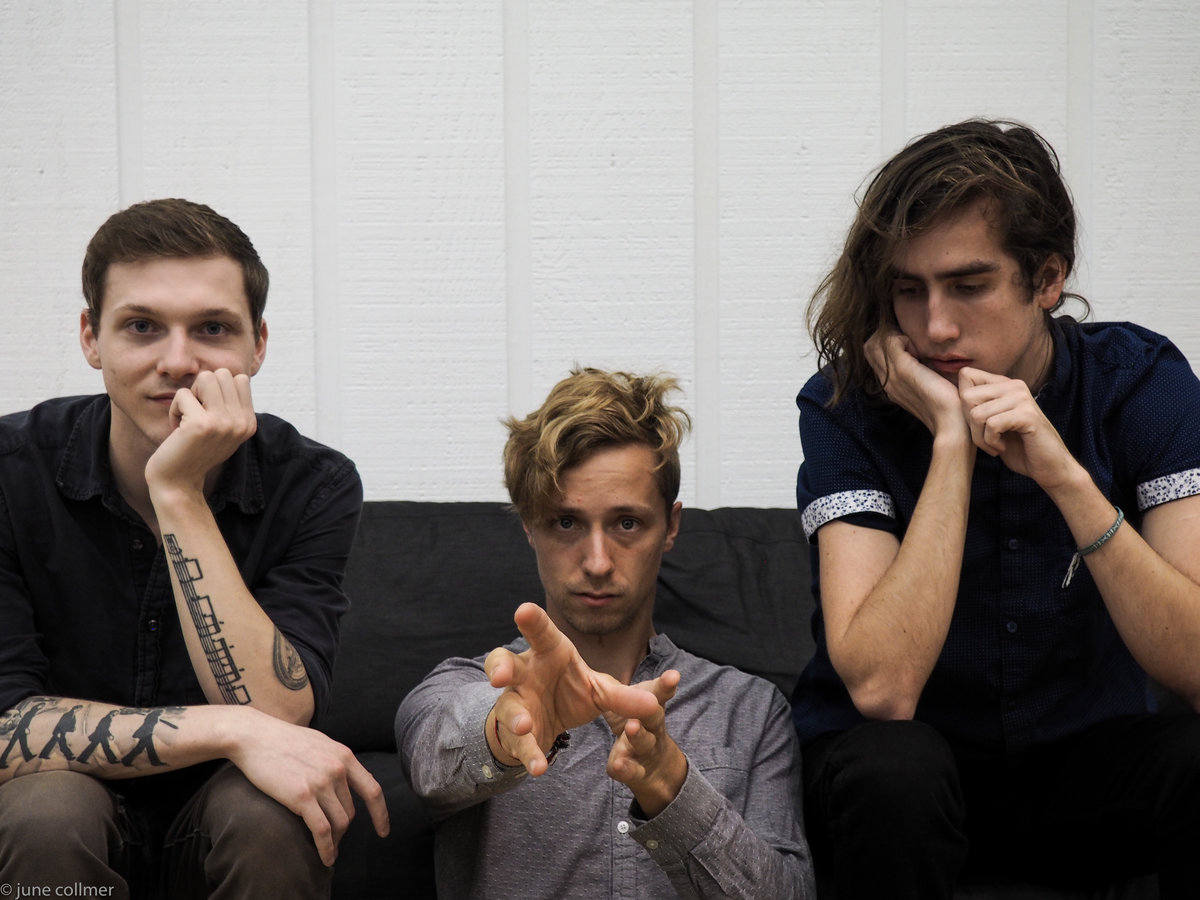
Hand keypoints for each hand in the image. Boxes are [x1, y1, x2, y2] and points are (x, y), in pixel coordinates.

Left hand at [146, 369, 256, 493]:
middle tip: (196, 414)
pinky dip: (174, 409)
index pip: (239, 378)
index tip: (208, 412)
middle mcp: (242, 422)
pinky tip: (177, 430)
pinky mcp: (202, 424)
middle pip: (222, 373)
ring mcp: (224, 423)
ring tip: (188, 418)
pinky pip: (183, 394)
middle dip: (203, 389)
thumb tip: (229, 374)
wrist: (178, 483)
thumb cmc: (194, 451)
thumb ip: (231, 405)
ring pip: (205, 378)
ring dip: (190, 396)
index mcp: (249, 422)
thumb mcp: (222, 428)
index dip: (217, 389)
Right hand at [226, 710, 389, 866]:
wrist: (255, 736)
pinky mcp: (302, 796)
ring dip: (336, 841)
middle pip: (350, 811)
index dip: (380, 813)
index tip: (383, 830)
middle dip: (343, 829)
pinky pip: (322, 830)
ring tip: (329, 850)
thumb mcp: (319, 743)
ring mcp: (321, 782)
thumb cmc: (283, 740)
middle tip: (334, 840)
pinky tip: (326, 858)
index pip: (372, 790)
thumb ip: (334, 760)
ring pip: (340, 823)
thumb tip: (344, 777)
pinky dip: (327, 848)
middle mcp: (337, 769)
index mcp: (344, 756)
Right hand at [484, 603, 660, 775]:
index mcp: (549, 653)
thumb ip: (624, 697)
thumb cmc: (571, 689)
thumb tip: (654, 705)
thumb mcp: (600, 691)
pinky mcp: (514, 731)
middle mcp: (525, 673)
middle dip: (500, 667)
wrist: (548, 720)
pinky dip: (528, 754)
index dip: (532, 622)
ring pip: (508, 706)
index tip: (523, 610)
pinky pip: (518, 743)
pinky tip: (538, 768)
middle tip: (500, 676)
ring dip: (515, 717)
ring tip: (524, 726)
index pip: (540, 634)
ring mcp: (516, 701)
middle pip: (505, 663)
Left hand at [605, 669, 687, 817]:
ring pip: (645, 743)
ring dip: (640, 736)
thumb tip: (587, 654)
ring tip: (632, 728)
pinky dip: (625, 767)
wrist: (655, 768)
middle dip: (653, 708)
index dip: (666, 684)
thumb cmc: (639, 723)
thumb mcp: (630, 702)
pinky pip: (630, 770)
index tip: (674, 676)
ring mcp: (646, 749)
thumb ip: (617, 685)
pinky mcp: (635, 771)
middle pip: (655, 716)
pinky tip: (617, 764)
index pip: (658, 691)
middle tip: (651, 703)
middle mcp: (653, 726)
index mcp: (650, 705)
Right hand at [865, 328, 966, 437]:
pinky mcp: (902, 370)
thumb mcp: (928, 388)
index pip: (873, 354)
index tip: (909, 346)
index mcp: (890, 386)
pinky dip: (903, 338)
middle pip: (870, 346)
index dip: (887, 343)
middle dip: (887, 336)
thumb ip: (920, 374)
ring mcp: (891, 376)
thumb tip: (922, 358)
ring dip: (893, 336)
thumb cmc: (948, 407)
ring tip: (913, 346)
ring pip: (875, 342)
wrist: (951, 423)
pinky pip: (890, 341)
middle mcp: (886, 381)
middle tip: (910, 343)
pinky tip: (918, 350)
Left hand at [957, 367, 1078, 489]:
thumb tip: (945, 396)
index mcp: (1004, 384)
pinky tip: (1003, 448)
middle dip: (969, 425)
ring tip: (994, 445)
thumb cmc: (1017, 447)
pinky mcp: (1027, 415)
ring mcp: (1022, 398)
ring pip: (976, 414)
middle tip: (985, 440)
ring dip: (980, 438)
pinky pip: (992, 425)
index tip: (976, 424)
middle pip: (966, 397)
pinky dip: (991, 442)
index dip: (962, 404)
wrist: (1049, 467)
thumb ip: (975, 407)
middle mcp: (1013, 385)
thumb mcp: (991, 423)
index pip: (966, 375)